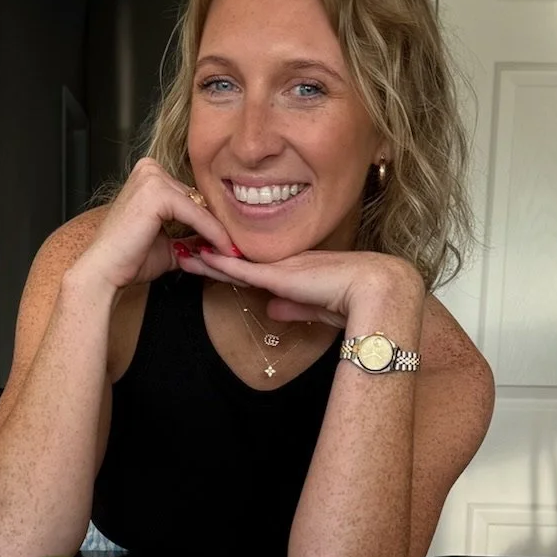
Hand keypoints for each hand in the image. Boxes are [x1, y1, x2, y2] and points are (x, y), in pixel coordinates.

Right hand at [70, 158, 238, 297]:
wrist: (104, 272)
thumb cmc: (129, 259)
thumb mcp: (169, 244)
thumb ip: (192, 238)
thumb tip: (222, 242)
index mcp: (149, 175)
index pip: (191, 197)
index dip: (212, 222)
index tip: (233, 243)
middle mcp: (149, 169)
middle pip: (197, 200)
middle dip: (218, 226)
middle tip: (240, 249)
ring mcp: (152, 177)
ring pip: (200, 208)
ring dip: (219, 232)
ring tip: (237, 253)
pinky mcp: (157, 192)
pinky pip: (196, 214)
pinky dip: (213, 233)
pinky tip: (225, 250)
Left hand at [175, 243, 425, 332]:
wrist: (376, 290)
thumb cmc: (356, 301)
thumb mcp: (316, 307)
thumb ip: (294, 307)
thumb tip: (272, 310)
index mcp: (293, 271)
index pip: (253, 266)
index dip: (229, 262)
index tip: (207, 257)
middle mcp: (283, 264)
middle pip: (238, 258)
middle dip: (210, 253)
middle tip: (184, 245)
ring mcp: (280, 267)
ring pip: (234, 260)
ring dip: (206, 257)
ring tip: (180, 250)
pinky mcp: (280, 275)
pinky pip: (243, 268)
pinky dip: (220, 264)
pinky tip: (200, 257)